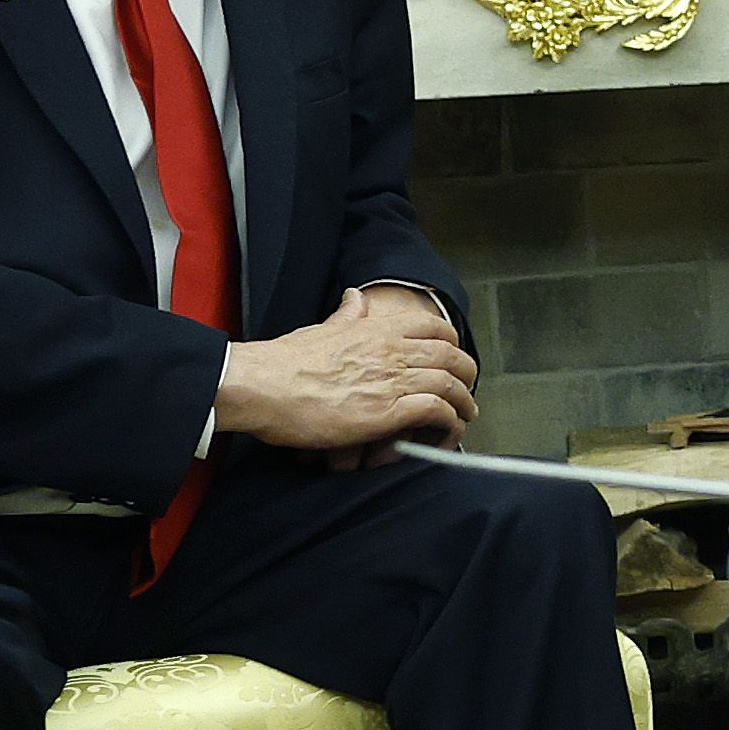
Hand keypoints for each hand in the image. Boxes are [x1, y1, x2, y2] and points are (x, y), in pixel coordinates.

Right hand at [217, 283, 475, 458]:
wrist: (262, 385)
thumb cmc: (284, 360)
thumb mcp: (321, 328)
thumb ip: (346, 315)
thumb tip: (356, 297)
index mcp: (379, 329)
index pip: (437, 329)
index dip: (453, 346)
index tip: (453, 360)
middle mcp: (393, 350)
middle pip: (453, 357)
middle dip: (466, 375)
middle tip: (465, 391)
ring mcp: (392, 380)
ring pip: (451, 385)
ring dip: (464, 404)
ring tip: (464, 417)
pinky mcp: (387, 412)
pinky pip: (436, 412)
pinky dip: (449, 423)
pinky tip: (445, 432)